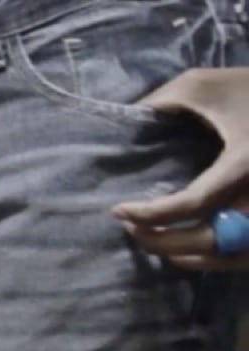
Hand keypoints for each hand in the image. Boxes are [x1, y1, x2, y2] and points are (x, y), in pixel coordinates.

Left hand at [113, 68, 248, 271]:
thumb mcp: (205, 85)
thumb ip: (164, 102)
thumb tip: (127, 125)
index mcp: (247, 162)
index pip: (193, 202)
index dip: (150, 213)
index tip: (119, 209)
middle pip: (210, 240)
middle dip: (161, 241)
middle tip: (130, 227)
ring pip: (231, 256)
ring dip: (186, 255)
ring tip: (150, 239)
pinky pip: (245, 255)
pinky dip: (214, 260)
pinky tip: (182, 254)